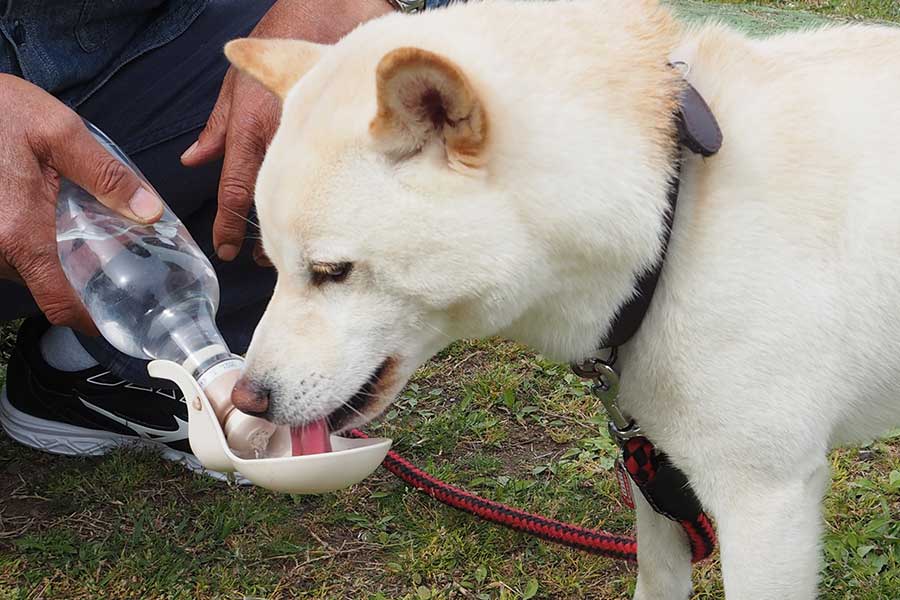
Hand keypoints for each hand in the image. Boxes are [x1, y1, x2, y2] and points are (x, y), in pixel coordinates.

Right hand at [0, 75, 162, 332]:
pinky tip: (53, 224)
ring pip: (24, 272)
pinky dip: (33, 249)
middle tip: (115, 266)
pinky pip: (8, 254)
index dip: (88, 321)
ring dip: (54, 263)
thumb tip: (151, 213)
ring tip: (89, 241)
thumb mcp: (59, 132)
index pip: (58, 301)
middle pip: (44, 288)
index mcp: (18, 233)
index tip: (116, 321)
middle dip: (78, 283)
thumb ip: (107, 175)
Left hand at [180, 0, 391, 264]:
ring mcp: (317, 141)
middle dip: (265, 239)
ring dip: (297, 225)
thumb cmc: (283, 39)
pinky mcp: (346, 136)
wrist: (336, 10)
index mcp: (252, 127)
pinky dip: (328, 200)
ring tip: (293, 246)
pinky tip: (330, 215)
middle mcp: (283, 140)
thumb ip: (217, 126)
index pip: (236, 191)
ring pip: (304, 199)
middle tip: (259, 259)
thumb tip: (193, 160)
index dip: (229, 227)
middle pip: (271, 206)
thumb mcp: (237, 82)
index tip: (226, 252)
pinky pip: (336, 179)